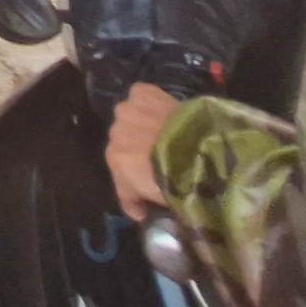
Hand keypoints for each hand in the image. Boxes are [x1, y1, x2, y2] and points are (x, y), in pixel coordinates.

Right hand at [106, 82, 181, 217]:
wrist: (192, 148)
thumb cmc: (171, 178)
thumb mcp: (151, 198)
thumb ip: (136, 203)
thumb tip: (138, 214)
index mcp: (113, 157)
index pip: (121, 166)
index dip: (135, 173)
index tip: (150, 180)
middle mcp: (114, 131)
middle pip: (125, 139)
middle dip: (138, 146)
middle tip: (160, 154)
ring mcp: (127, 110)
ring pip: (132, 116)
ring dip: (143, 123)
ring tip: (165, 131)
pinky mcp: (142, 92)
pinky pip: (141, 96)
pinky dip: (151, 102)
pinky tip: (165, 110)